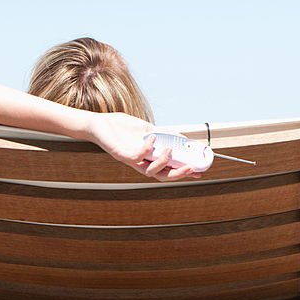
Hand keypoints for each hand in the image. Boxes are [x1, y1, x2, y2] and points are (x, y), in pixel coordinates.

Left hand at [86, 112, 201, 181]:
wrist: (99, 122)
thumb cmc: (122, 127)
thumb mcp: (147, 130)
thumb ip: (163, 135)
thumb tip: (181, 137)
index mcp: (148, 159)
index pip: (169, 170)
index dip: (184, 172)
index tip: (200, 171)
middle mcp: (141, 163)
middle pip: (163, 176)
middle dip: (179, 174)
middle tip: (192, 168)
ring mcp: (131, 160)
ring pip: (151, 172)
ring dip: (164, 162)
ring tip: (169, 150)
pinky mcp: (121, 154)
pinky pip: (137, 158)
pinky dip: (147, 149)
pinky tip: (152, 138)